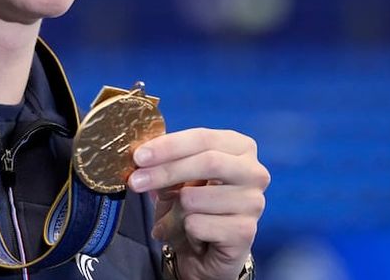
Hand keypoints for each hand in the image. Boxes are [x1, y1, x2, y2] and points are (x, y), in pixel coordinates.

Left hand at [129, 129, 269, 279]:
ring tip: (174, 219)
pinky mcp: (246, 232)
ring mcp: (254, 202)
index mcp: (240, 147)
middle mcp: (254, 172)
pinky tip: (192, 235)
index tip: (139, 156)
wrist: (208, 251)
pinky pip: (198, 225)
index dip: (169, 146)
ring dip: (172, 211)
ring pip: (196, 198)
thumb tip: (142, 156)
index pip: (203, 138)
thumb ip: (168, 161)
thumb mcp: (180, 177)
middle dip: (165, 171)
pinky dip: (183, 231)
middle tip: (135, 181)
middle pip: (207, 162)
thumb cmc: (195, 205)